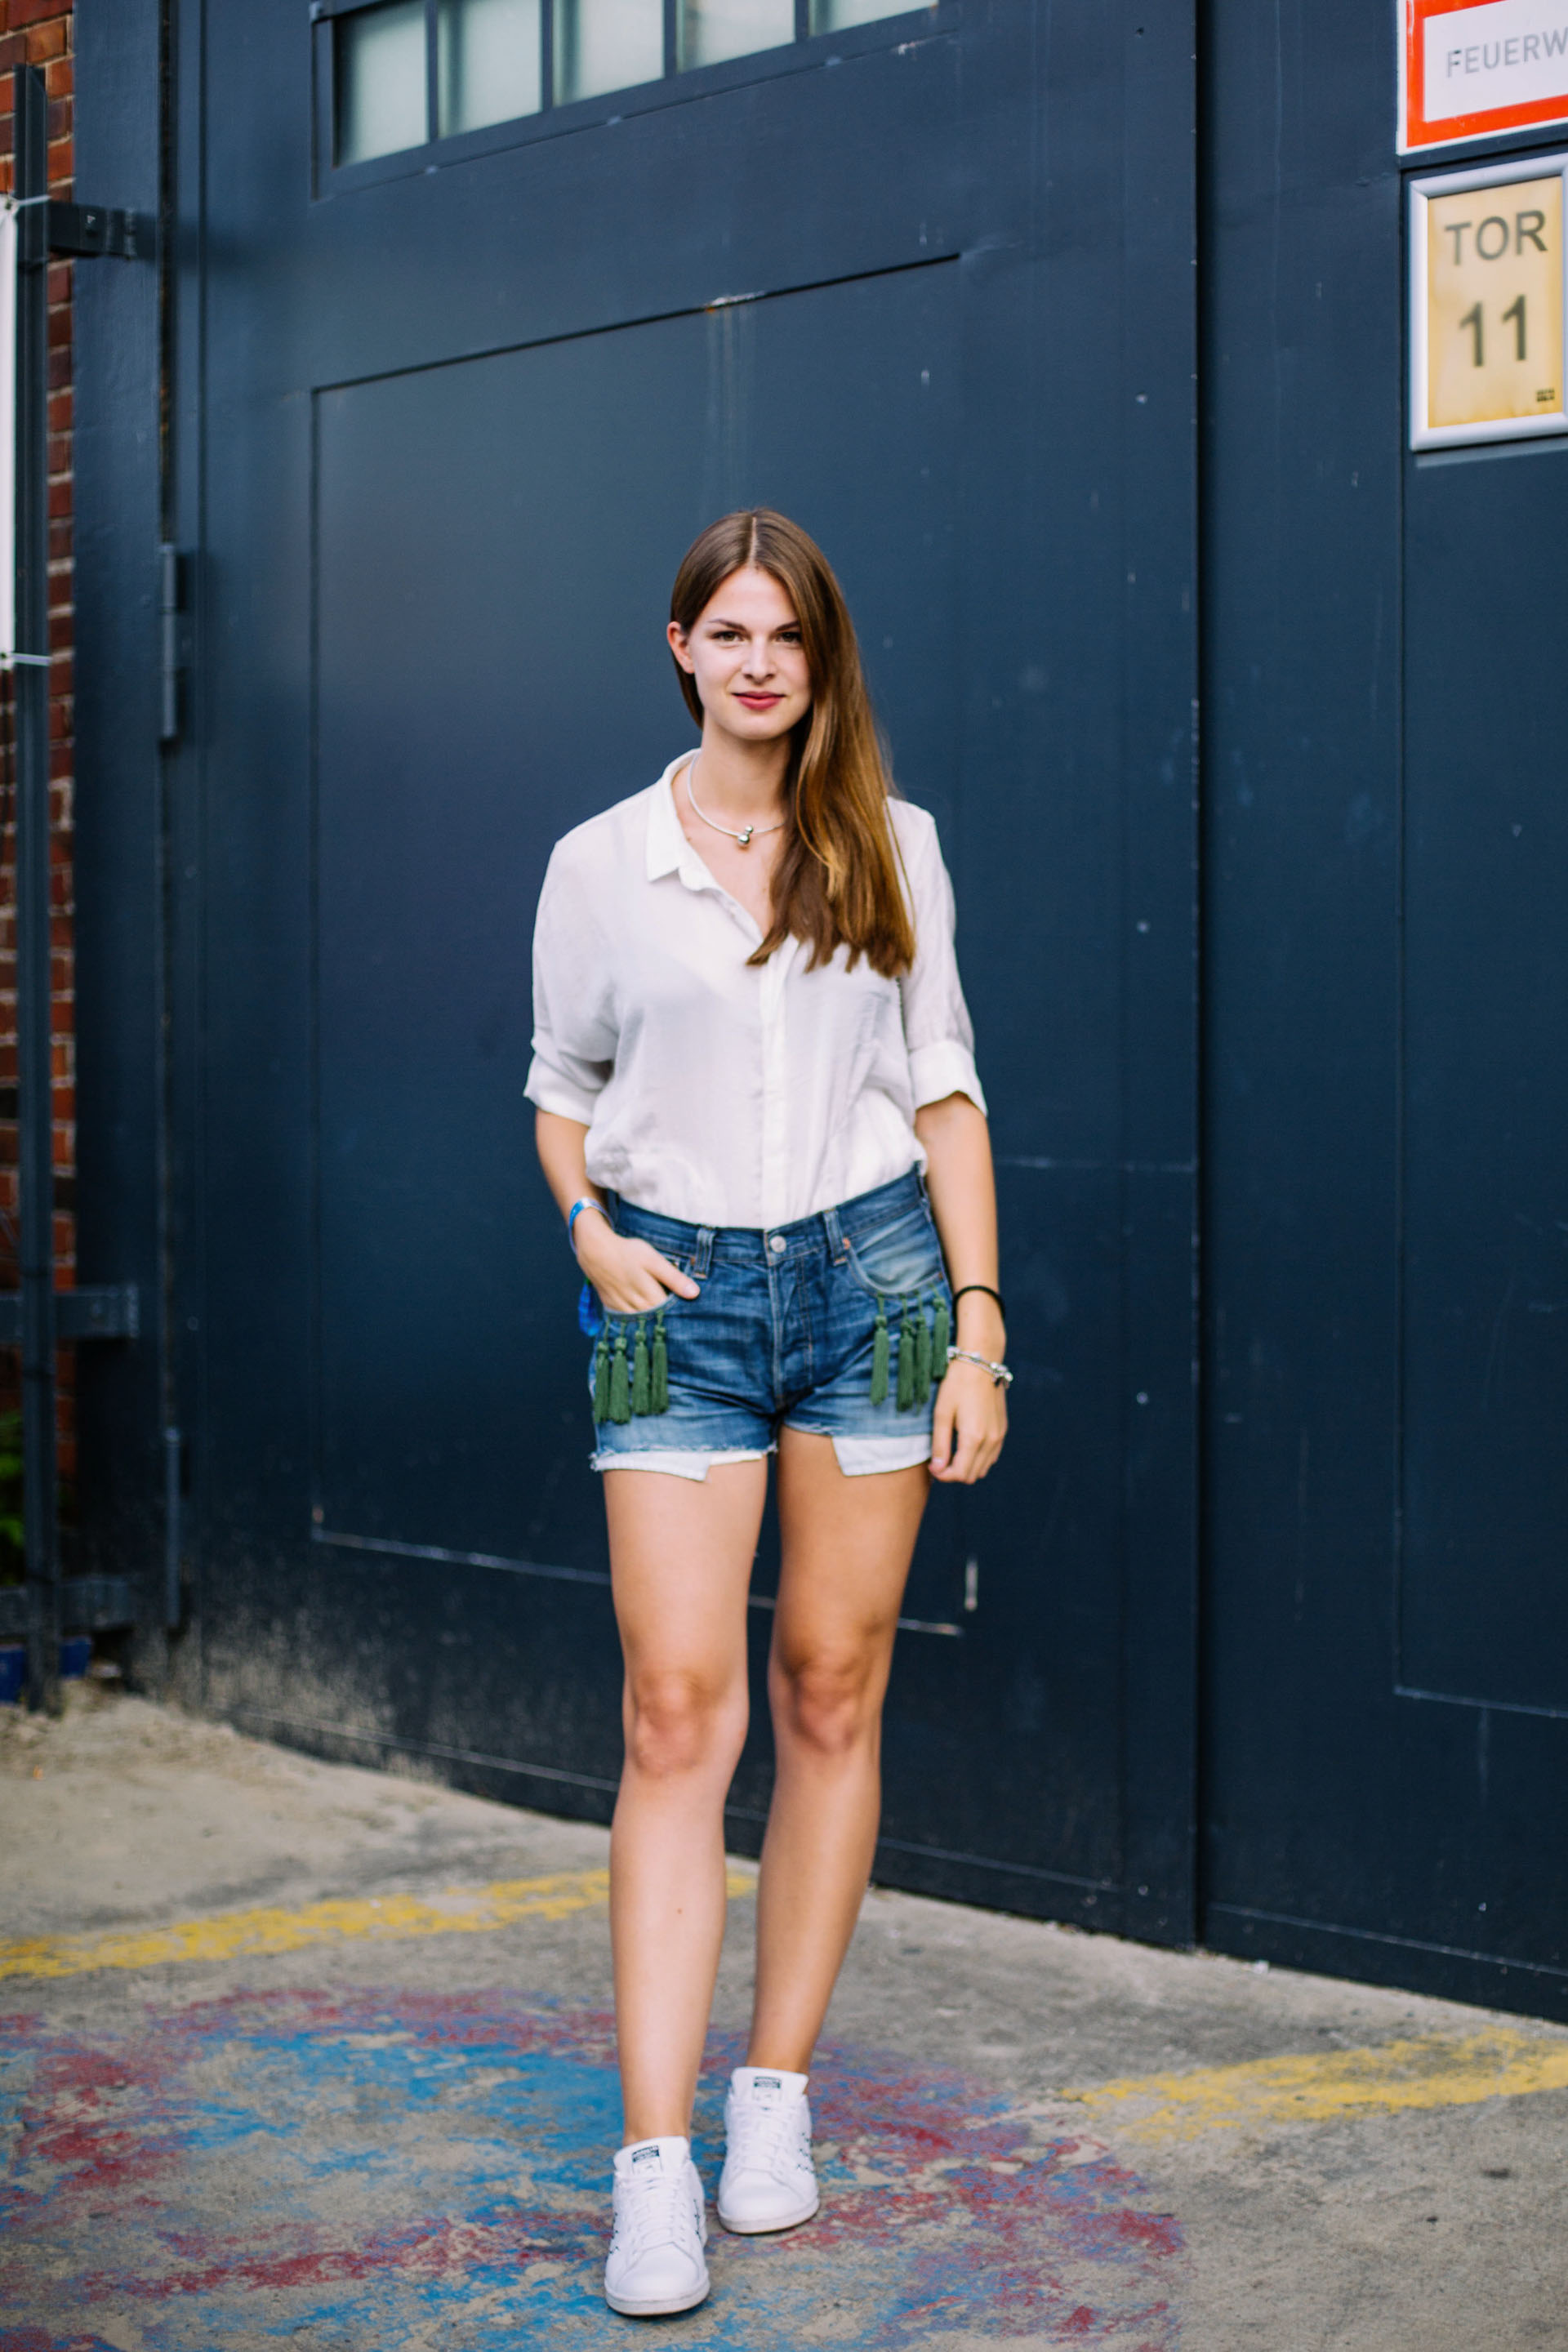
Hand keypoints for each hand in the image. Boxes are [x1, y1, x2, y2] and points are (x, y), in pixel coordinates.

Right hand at [574, 1216, 699, 1315]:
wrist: (596, 1251)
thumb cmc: (628, 1253)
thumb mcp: (653, 1260)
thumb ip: (673, 1278)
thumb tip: (694, 1293)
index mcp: (649, 1295)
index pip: (670, 1314)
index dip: (680, 1313)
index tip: (690, 1314)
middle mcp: (636, 1307)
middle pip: (656, 1320)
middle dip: (667, 1319)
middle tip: (679, 1318)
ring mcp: (622, 1309)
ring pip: (641, 1322)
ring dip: (651, 1321)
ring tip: (661, 1315)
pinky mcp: (612, 1307)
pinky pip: (627, 1319)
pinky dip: (635, 1319)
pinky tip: (642, 1314)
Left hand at [930, 1358, 1007, 1482]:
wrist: (981, 1363)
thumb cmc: (957, 1386)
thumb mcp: (941, 1414)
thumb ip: (940, 1445)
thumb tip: (937, 1470)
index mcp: (974, 1437)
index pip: (959, 1474)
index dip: (943, 1475)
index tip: (932, 1466)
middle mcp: (990, 1440)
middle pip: (971, 1475)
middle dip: (953, 1473)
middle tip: (939, 1460)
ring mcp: (999, 1436)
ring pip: (983, 1469)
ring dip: (966, 1467)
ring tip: (951, 1453)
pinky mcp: (1002, 1430)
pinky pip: (991, 1457)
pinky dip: (978, 1459)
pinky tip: (965, 1446)